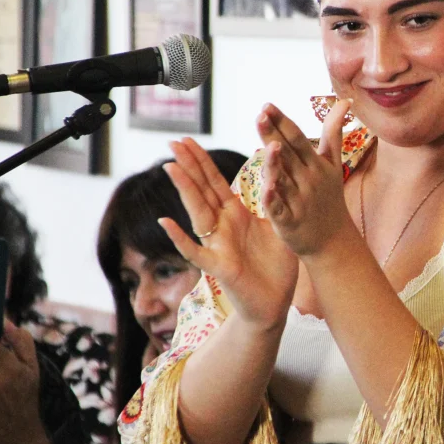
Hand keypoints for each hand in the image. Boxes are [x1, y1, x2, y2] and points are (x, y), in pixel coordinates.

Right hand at [160, 137, 297, 331]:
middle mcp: (222, 227)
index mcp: (236, 216)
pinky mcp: (219, 267)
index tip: (189, 139)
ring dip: (185, 191)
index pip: (215, 183)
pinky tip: (166, 222)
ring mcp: (218, 246)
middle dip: (189, 166)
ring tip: (170, 168)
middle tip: (174, 142)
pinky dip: (180, 238)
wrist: (275, 304)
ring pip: (197, 214)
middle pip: (202, 192)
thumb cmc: (276, 267)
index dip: (202, 162)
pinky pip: (195, 252)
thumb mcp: (278, 228)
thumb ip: (274, 202)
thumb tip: (274, 174)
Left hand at [257, 99, 355, 257]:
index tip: (268, 105)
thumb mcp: (334, 164)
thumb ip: (333, 132)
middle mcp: (309, 180)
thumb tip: (345, 101)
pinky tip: (267, 188)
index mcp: (316, 165)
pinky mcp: (291, 222)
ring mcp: (300, 201)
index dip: (282, 122)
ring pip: (284, 179)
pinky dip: (275, 200)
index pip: (297, 139)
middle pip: (288, 154)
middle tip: (261, 114)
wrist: (333, 240)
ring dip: (276, 163)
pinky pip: (281, 209)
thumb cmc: (329, 197)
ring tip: (270, 145)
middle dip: (274, 134)